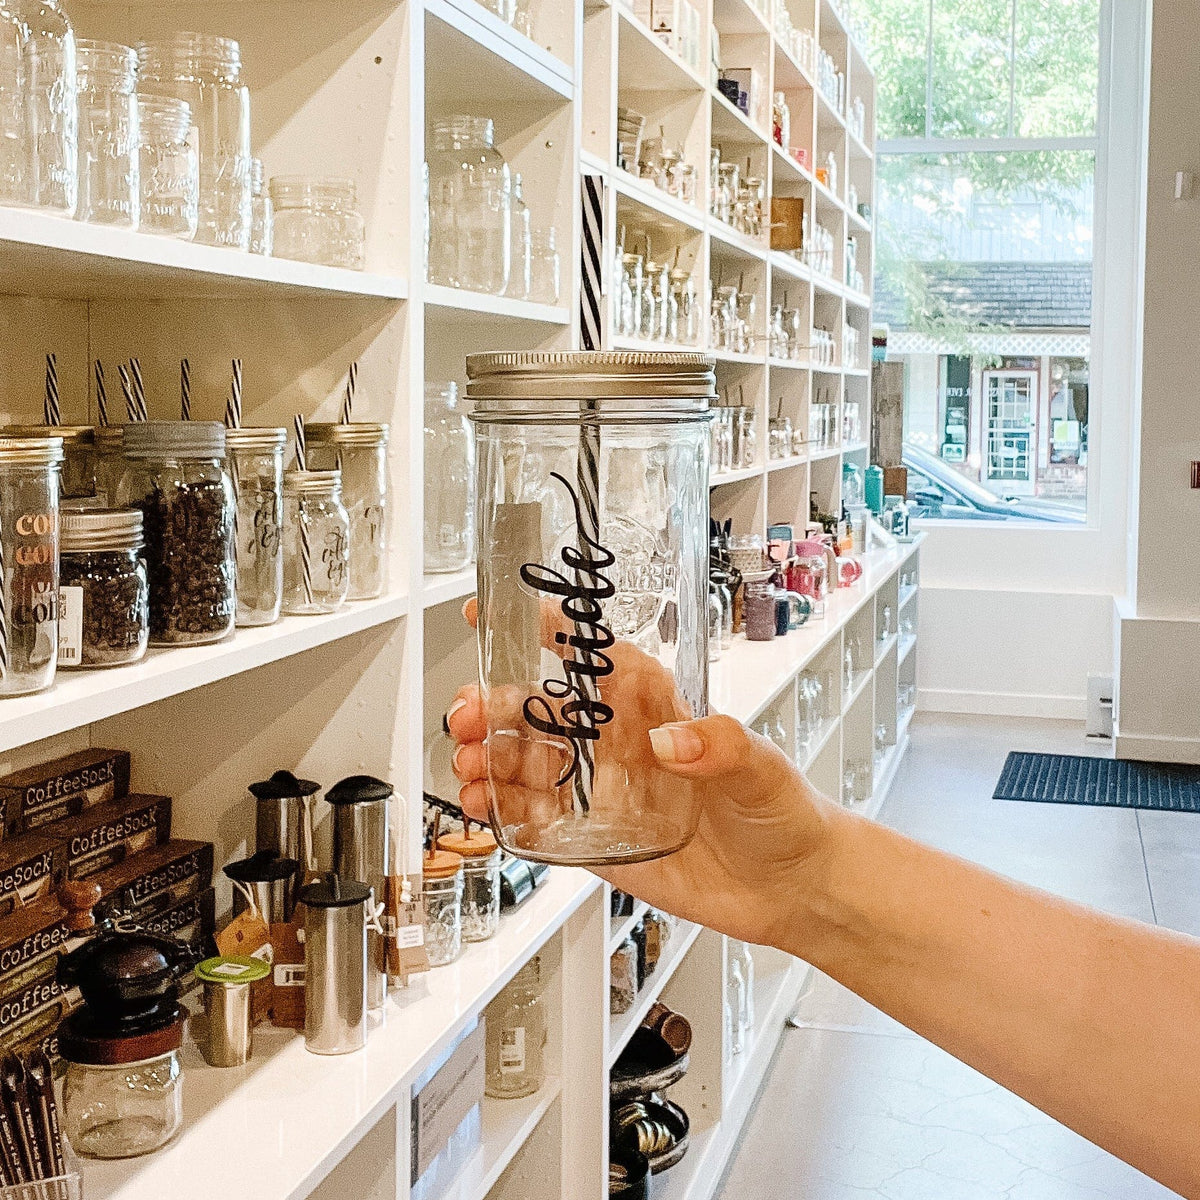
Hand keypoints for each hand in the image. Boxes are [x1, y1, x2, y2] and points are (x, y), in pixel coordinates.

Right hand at [446, 602, 841, 948]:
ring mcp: (604, 792)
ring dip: (489, 759)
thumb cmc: (783, 812)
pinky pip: (539, 823)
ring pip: (529, 765)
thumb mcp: (760, 767)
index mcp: (653, 706)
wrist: (792, 888)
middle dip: (495, 708)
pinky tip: (482, 808)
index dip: (541, 630)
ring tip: (466, 765)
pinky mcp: (597, 843)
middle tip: (465, 715)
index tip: (492, 612)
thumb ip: (721, 746)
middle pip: (541, 712)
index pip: (591, 655)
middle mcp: (620, 744)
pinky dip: (504, 813)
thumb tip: (672, 741)